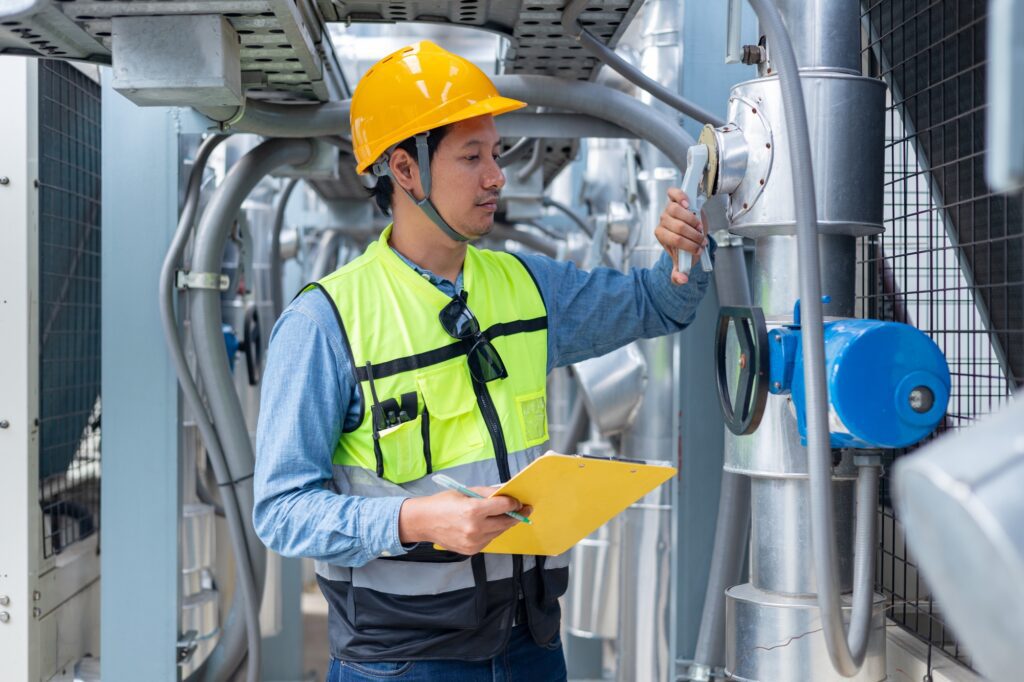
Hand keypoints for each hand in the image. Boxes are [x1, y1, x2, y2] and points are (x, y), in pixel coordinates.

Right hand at [398, 486, 531, 554]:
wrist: (423, 522)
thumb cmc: (443, 503)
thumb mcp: (465, 492)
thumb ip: (487, 493)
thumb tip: (506, 494)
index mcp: (473, 510)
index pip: (503, 507)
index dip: (514, 503)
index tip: (520, 501)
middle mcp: (475, 528)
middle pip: (506, 522)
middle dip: (517, 515)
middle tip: (525, 509)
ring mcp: (474, 542)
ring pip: (499, 532)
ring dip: (505, 524)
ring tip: (507, 516)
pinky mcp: (472, 550)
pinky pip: (489, 539)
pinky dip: (492, 531)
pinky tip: (488, 524)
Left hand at [655, 187, 706, 284]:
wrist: (690, 233)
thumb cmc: (685, 246)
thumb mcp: (682, 262)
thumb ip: (679, 273)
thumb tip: (681, 280)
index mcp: (662, 236)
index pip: (673, 239)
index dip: (688, 244)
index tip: (698, 249)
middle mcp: (663, 222)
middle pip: (676, 225)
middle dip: (693, 235)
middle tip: (701, 240)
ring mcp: (668, 209)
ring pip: (676, 209)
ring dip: (692, 220)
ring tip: (699, 227)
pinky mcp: (675, 199)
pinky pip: (672, 193)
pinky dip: (680, 196)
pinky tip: (688, 203)